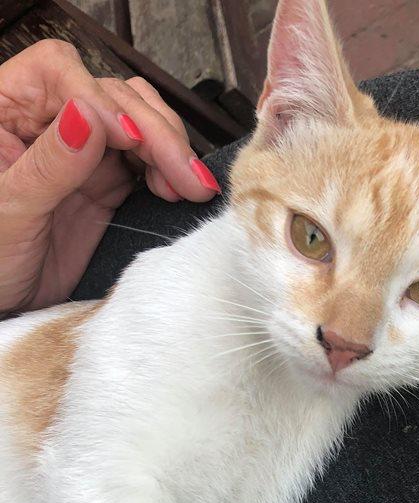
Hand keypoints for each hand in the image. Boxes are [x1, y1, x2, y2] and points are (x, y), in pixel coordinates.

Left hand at [0, 39, 221, 316]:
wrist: (0, 305)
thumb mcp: (8, 213)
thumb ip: (49, 164)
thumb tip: (89, 117)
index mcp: (4, 108)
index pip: (59, 72)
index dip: (99, 98)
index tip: (127, 140)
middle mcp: (45, 120)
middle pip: (110, 95)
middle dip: (153, 129)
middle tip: (185, 173)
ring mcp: (80, 151)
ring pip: (136, 122)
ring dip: (170, 148)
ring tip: (191, 186)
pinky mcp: (104, 183)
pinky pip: (145, 162)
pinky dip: (168, 172)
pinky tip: (179, 191)